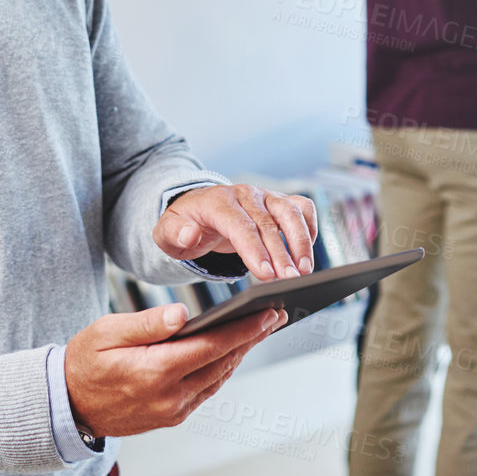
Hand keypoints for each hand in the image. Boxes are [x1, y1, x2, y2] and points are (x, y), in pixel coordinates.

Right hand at [64, 303, 287, 437]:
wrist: (66, 407)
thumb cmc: (83, 362)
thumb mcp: (105, 333)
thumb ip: (147, 324)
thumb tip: (182, 314)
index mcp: (153, 372)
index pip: (211, 347)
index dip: (244, 330)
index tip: (269, 313)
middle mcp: (169, 397)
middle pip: (222, 363)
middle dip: (251, 338)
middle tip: (276, 315)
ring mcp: (172, 411)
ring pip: (218, 378)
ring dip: (241, 353)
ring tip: (261, 329)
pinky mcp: (172, 417)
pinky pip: (206, 390)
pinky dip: (223, 369)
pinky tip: (232, 350)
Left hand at [155, 183, 317, 281]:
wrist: (197, 209)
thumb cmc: (185, 225)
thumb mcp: (166, 233)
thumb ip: (174, 233)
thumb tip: (190, 234)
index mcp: (217, 202)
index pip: (240, 224)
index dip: (254, 248)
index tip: (266, 273)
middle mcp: (245, 194)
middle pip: (268, 223)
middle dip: (282, 254)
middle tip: (290, 280)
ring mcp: (265, 196)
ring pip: (291, 212)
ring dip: (301, 241)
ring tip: (305, 270)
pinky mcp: (279, 201)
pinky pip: (302, 208)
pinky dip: (310, 228)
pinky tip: (306, 254)